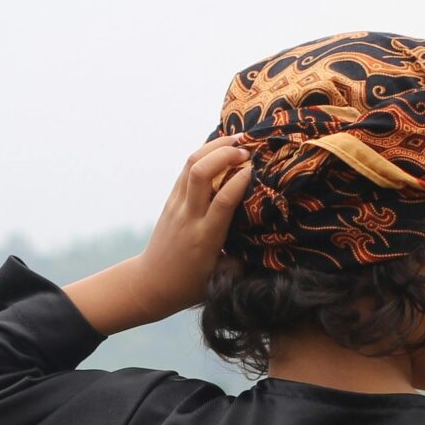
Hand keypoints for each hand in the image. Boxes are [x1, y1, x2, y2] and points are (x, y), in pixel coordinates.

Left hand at [62, 137, 253, 334]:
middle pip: (201, 173)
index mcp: (205, 238)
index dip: (240, 180)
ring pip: (190, 165)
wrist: (150, 283)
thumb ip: (244, 259)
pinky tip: (219, 148)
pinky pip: (185, 170)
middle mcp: (189, 217)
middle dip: (224, 154)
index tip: (257, 169)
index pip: (223, 201)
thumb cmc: (190, 284)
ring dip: (213, 147)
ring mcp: (176, 206)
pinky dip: (203, 154)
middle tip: (246, 151)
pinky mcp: (170, 201)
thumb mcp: (221, 277)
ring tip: (236, 139)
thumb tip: (273, 246)